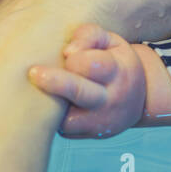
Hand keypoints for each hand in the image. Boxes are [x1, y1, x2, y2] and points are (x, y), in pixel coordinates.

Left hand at [29, 24, 146, 138]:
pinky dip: (52, 117)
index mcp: (118, 71)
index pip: (93, 65)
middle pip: (79, 91)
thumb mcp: (110, 41)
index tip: (65, 52)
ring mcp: (99, 122)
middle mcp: (110, 99)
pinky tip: (47, 103)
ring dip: (50, 104)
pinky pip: (63, 129)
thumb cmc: (114, 61)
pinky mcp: (87, 135)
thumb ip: (89, 35)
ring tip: (39, 89)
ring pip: (67, 118)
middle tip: (33, 72)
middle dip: (55, 82)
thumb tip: (67, 51)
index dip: (76, 57)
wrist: (138, 98)